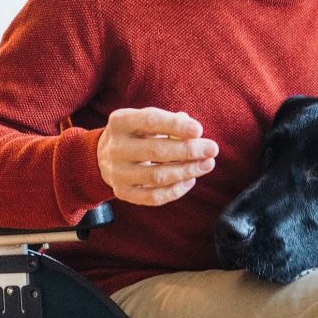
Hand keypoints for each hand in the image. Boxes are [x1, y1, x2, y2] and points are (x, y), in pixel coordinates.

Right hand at [97, 107, 217, 205]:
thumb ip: (171, 122)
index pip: (150, 121)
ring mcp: (117, 172)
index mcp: (120, 122)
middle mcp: (115, 147)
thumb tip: (196, 132)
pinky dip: (176, 190)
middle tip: (212, 150)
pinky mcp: (122, 192)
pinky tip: (190, 180)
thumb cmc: (138, 133)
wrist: (105, 155)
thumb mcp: (148, 120)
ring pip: (157, 176)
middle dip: (189, 151)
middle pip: (156, 151)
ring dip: (187, 171)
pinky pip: (153, 197)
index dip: (176, 126)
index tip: (199, 130)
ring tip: (207, 164)